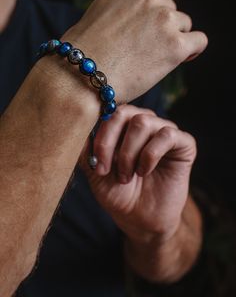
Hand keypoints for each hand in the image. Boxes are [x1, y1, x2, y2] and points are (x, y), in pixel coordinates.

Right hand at [63, 0, 207, 103]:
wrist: (80, 75)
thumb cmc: (83, 51)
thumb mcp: (100, 12)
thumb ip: (125, 6)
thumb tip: (141, 19)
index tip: (159, 15)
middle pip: (172, 6)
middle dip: (163, 25)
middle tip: (146, 46)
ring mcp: (164, 18)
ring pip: (184, 25)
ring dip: (173, 39)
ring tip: (151, 58)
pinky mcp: (175, 44)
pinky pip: (199, 41)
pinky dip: (192, 50)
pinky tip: (180, 59)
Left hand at [79, 104, 196, 243]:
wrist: (141, 220)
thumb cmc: (119, 193)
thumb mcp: (96, 173)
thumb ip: (87, 150)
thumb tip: (78, 129)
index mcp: (123, 126)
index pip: (109, 113)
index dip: (101, 136)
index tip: (98, 165)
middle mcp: (144, 123)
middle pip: (125, 112)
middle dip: (112, 143)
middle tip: (108, 170)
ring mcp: (164, 131)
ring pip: (144, 122)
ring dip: (130, 153)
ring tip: (128, 176)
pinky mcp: (184, 144)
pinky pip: (167, 135)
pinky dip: (151, 154)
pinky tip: (145, 171)